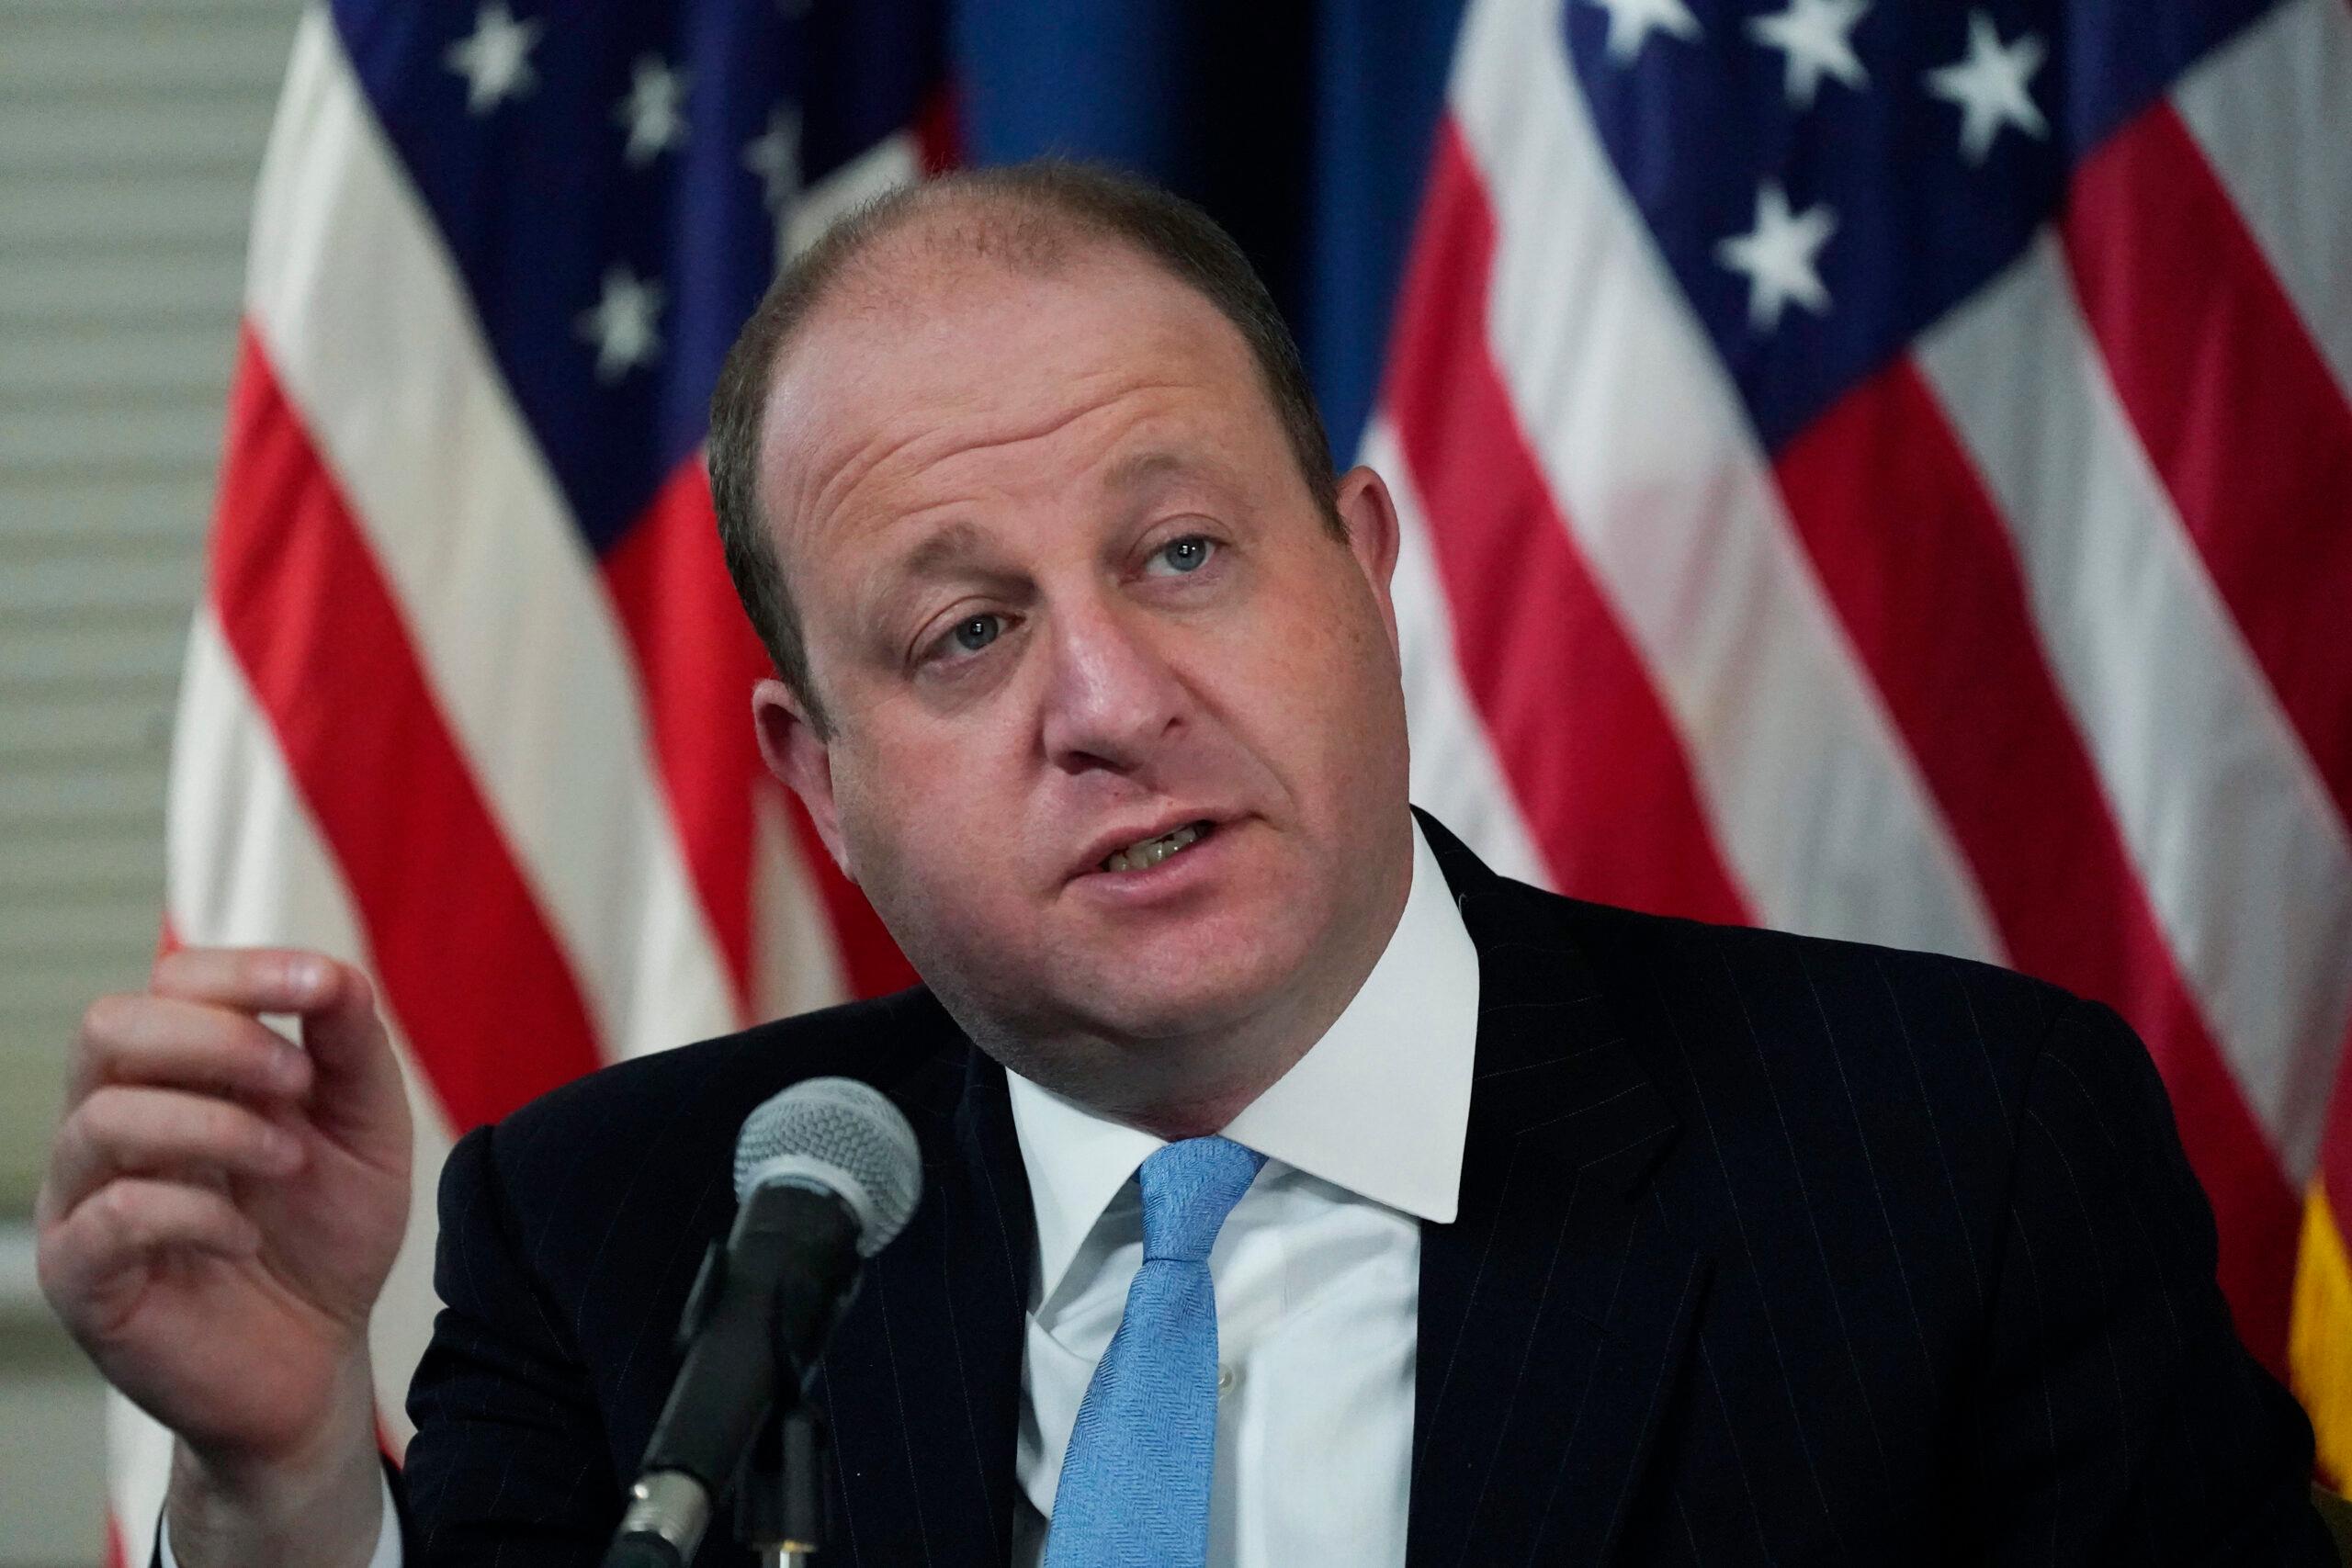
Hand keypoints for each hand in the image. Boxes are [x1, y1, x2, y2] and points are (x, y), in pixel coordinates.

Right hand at [35, 949, 410, 1548]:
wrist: (316, 1360)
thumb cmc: (327, 1237)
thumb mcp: (367, 1132)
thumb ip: (351, 1049)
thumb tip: (334, 973)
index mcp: (178, 1075)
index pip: (172, 982)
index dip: (245, 970)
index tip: (323, 987)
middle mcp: (115, 1123)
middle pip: (107, 1026)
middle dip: (215, 1036)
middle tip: (298, 1080)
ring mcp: (85, 1198)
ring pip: (102, 1116)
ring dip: (216, 1125)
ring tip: (290, 1160)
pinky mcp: (83, 1276)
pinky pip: (110, 1215)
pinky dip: (194, 1211)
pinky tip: (244, 1235)